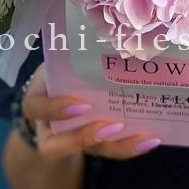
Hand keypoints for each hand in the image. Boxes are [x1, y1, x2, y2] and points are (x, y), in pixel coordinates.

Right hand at [20, 64, 161, 160]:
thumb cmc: (61, 68)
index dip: (56, 109)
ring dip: (119, 146)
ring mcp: (73, 139)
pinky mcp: (94, 143)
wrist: (63, 85)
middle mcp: (50, 127)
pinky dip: (131, 145)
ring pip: (91, 151)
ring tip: (144, 137)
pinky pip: (110, 149)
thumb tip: (109, 37)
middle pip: (60, 145)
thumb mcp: (59, 60)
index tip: (80, 104)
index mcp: (36, 101)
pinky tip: (152, 138)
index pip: (36, 108)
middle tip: (113, 126)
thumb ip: (72, 54)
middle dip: (87, 139)